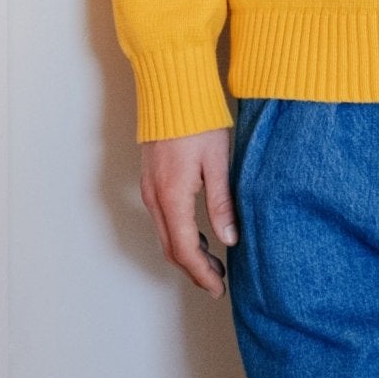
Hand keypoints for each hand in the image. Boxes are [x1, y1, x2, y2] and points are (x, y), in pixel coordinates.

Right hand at [139, 127, 238, 296]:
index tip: (219, 288)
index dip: (202, 274)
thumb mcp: (218, 161)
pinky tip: (200, 236)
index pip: (185, 250)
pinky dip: (180, 235)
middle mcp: (155, 197)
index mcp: (172, 196)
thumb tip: (229, 240)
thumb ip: (222, 203)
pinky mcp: (151, 181)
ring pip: (166, 235)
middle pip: (172, 248)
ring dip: (187, 254)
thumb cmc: (198, 120)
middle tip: (219, 282)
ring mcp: (149, 189)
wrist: (171, 88)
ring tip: (214, 262)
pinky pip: (163, 219)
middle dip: (195, 270)